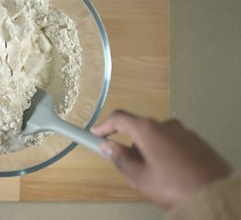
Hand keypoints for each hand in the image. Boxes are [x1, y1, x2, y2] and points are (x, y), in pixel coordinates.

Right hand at [92, 110, 231, 208]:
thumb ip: (120, 159)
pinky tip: (170, 174)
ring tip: (155, 177)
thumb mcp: (140, 178)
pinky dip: (166, 154)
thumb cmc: (178, 186)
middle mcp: (166, 125)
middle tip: (130, 168)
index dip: (104, 125)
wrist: (216, 194)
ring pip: (156, 137)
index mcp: (148, 130)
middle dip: (130, 147)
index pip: (119, 118)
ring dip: (149, 152)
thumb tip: (109, 148)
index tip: (96, 133)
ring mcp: (183, 132)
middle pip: (138, 129)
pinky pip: (173, 142)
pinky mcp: (196, 141)